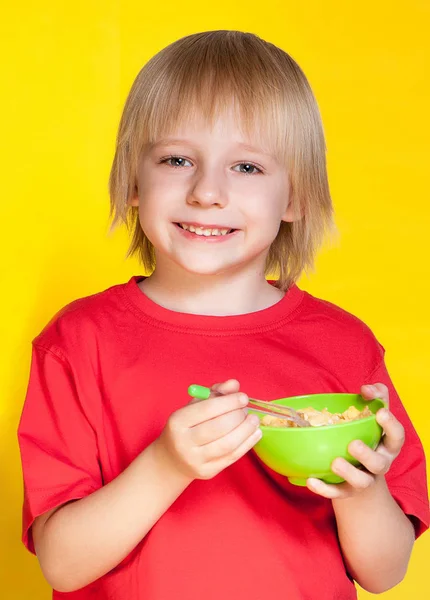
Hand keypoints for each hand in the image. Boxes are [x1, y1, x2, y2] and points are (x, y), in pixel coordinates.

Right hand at [155, 379, 261, 480]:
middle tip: (247, 410)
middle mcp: (183, 442)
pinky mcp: (207, 472)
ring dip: (246, 431)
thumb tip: (234, 384)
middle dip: (239, 416)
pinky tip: (255, 434)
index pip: (208, 409)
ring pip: (228, 445)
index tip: (243, 398)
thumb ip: (215, 392)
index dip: (230, 402)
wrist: (172, 459)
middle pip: (219, 427)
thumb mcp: (195, 406)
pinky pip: (232, 457)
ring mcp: (195, 460)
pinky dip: (247, 444)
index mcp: (178, 421)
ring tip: (254, 420)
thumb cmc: (186, 427)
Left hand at [307, 383, 404, 498]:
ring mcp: (363, 479)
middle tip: (353, 444)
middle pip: (379, 464)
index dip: (391, 425)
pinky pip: (337, 492)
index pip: (396, 436)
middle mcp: (379, 464)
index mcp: (387, 445)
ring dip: (348, 472)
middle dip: (367, 455)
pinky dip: (324, 488)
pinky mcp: (346, 491)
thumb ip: (375, 396)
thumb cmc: (366, 436)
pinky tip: (311, 480)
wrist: (359, 473)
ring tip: (335, 462)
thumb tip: (367, 388)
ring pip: (361, 481)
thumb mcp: (373, 416)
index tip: (380, 412)